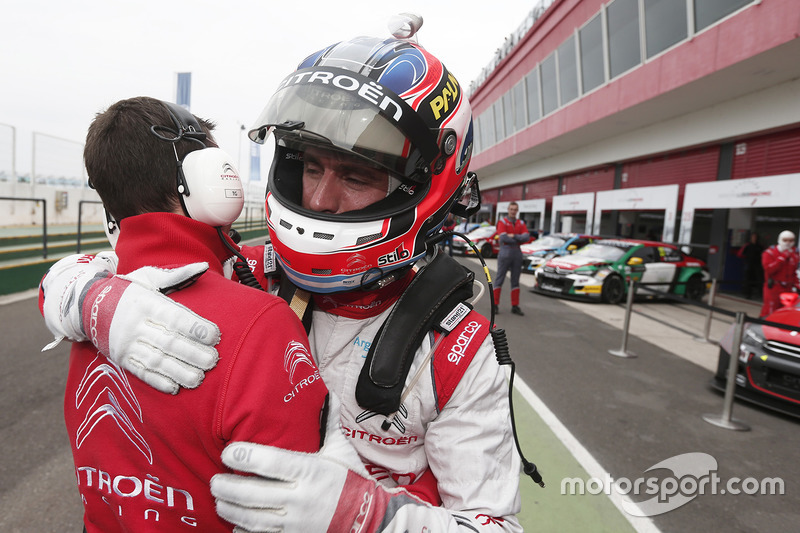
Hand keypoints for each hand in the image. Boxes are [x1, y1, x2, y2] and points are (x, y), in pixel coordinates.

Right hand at [81, 263, 220, 393]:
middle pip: (167, 341)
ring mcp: (127, 343)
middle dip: (192, 353)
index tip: (215, 336)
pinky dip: (157, 381)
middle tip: (213, 361)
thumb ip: (177, 275)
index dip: (195, 327)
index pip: (174, 317)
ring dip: (178, 371)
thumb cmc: (128, 290)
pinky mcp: (121, 358)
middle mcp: (136, 324)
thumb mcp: (148, 277)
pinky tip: (174, 388)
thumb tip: (203, 266)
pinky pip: (140, 371)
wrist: (87, 304)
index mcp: (146, 303)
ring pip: (155, 359)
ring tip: (199, 378)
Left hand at [212, 394, 437, 532]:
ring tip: (219, 499)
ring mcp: (296, 522)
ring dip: (231, 509)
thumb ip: (329, 423)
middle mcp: (300, 498)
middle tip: (215, 479)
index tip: (228, 453)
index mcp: (310, 471)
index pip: (271, 463)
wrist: (368, 519)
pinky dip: (244, 531)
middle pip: (254, 494)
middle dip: (228, 487)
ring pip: (253, 518)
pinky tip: (234, 523)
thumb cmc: (351, 480)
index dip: (245, 457)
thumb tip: (328, 394)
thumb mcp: (341, 450)